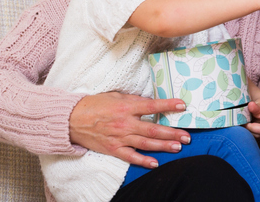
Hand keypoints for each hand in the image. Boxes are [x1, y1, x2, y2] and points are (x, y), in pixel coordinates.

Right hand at [68, 91, 190, 168]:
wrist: (72, 119)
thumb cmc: (95, 104)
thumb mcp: (117, 96)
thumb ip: (135, 100)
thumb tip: (151, 103)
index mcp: (127, 107)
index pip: (152, 106)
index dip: (168, 105)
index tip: (183, 106)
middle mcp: (125, 123)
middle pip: (153, 129)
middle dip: (172, 133)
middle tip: (187, 136)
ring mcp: (119, 137)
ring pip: (146, 144)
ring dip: (163, 146)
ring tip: (178, 147)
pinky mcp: (113, 149)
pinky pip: (130, 157)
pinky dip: (143, 161)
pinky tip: (155, 163)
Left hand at [244, 84, 259, 137]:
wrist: (257, 104)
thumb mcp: (259, 103)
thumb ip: (255, 106)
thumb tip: (251, 105)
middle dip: (253, 128)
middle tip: (245, 123)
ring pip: (257, 135)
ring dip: (249, 130)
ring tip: (244, 123)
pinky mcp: (258, 132)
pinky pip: (253, 134)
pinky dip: (248, 131)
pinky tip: (244, 125)